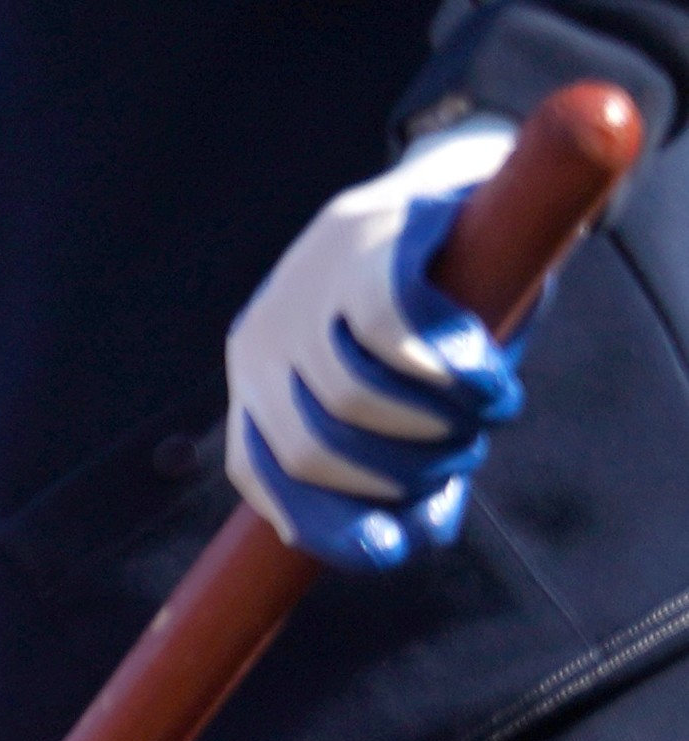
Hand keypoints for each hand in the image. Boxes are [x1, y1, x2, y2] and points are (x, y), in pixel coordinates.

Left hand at [226, 118, 530, 573]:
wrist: (455, 187)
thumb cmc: (427, 307)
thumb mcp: (403, 391)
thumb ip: (406, 461)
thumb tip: (416, 542)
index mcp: (254, 380)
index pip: (260, 474)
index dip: (325, 525)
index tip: (394, 551)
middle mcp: (261, 336)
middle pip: (311, 450)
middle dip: (400, 475)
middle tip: (466, 457)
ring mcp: (307, 284)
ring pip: (351, 397)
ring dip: (433, 427)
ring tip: (489, 413)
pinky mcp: (369, 236)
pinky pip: (393, 326)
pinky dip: (448, 370)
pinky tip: (488, 381)